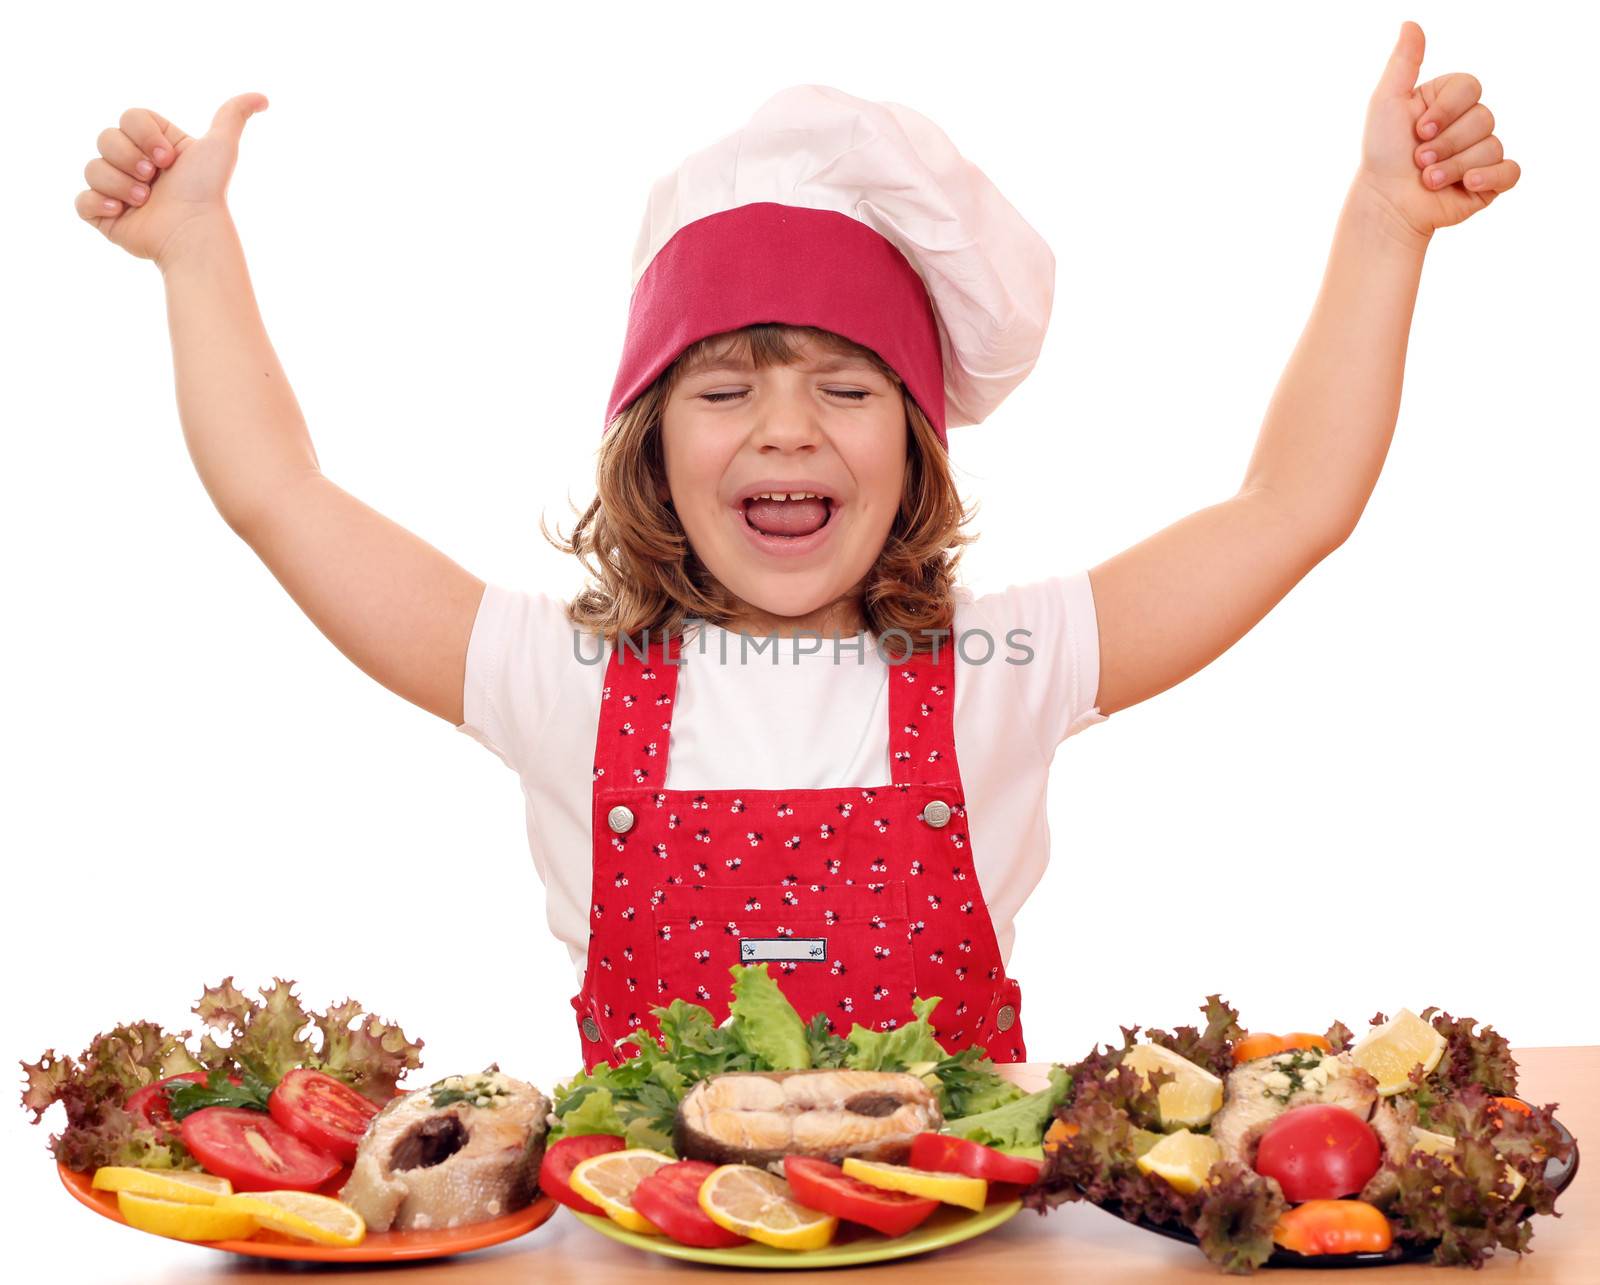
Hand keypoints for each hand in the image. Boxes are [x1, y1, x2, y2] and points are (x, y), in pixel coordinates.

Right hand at [74, 93, 268, 266]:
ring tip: (145, 200)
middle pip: (105, 139)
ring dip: (119, 183)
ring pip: (93, 168)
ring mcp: (117, 189)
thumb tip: (262, 98)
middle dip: (130, 159)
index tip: (168, 159)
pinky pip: (81, 200)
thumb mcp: (221, 146)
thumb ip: (234, 115)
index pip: (127, 118)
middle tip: (154, 179)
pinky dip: (98, 203)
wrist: (192, 232)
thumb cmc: (207, 190)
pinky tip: (122, 211)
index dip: (143, 136)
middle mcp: (134, 164)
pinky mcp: (105, 215)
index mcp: (154, 144)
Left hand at [1356, 21, 1519, 245]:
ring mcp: (1481, 152)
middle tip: (1418, 159)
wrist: (1386, 203)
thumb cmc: (1382, 153)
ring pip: (1490, 146)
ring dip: (1452, 166)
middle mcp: (1468, 122)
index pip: (1471, 87)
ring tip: (1428, 179)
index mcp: (1449, 100)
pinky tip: (1465, 185)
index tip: (1416, 129)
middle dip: (1445, 143)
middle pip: (1484, 117)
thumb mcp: (1387, 102)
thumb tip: (1410, 23)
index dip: (1445, 110)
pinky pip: (1510, 172)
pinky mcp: (1490, 182)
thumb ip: (1403, 63)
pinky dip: (1488, 178)